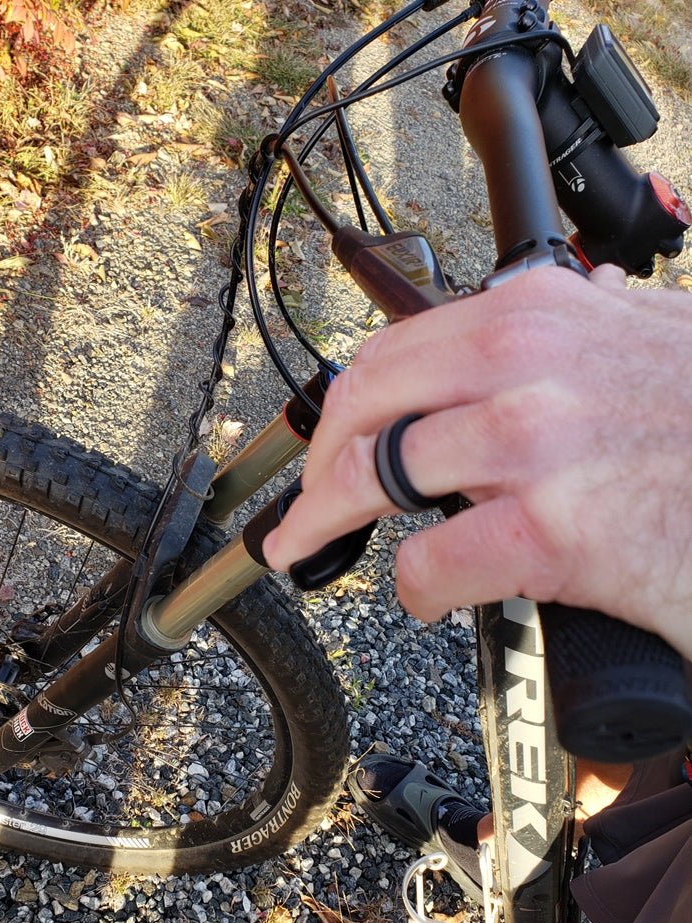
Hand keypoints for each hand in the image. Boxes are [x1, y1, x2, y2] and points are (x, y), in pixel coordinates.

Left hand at [262, 266, 691, 659]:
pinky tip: (426, 597)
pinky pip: (430, 563)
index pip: (394, 352)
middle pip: (364, 408)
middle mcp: (525, 364)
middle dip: (315, 467)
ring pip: (373, 479)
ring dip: (330, 525)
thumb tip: (572, 295)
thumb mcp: (659, 335)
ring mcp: (533, 445)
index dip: (343, 408)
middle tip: (298, 515)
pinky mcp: (549, 532)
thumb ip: (599, 315)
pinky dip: (414, 589)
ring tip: (318, 553)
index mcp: (538, 314)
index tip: (326, 443)